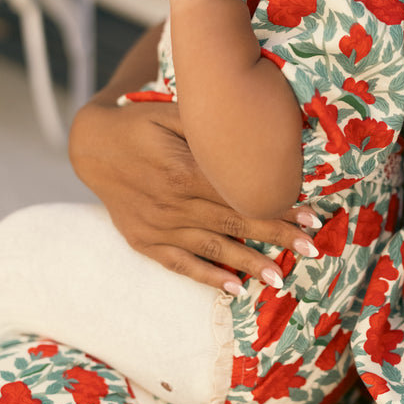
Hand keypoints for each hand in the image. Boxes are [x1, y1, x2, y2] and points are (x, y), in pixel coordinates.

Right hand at [69, 96, 317, 289]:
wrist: (91, 145)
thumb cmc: (142, 122)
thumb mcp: (175, 114)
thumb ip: (211, 130)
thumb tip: (259, 135)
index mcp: (182, 170)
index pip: (240, 194)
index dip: (277, 206)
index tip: (309, 217)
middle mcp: (171, 203)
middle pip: (234, 223)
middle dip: (276, 237)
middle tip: (312, 250)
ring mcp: (157, 226)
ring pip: (212, 248)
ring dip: (250, 264)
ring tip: (281, 278)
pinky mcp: (144, 241)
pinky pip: (180, 264)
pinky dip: (208, 278)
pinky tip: (235, 290)